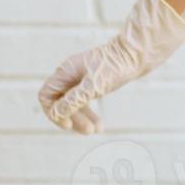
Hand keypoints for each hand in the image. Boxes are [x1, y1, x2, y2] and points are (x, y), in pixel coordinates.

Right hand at [38, 0, 184, 133]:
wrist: (138, 53)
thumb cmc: (116, 66)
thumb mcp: (94, 86)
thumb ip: (74, 100)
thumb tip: (56, 113)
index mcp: (66, 71)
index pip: (46, 95)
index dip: (53, 111)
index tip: (67, 123)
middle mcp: (70, 74)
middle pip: (61, 102)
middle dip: (72, 118)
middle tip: (89, 132)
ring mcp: (81, 77)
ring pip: (74, 103)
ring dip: (83, 119)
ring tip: (97, 130)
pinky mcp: (93, 81)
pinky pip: (85, 101)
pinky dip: (90, 113)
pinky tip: (99, 125)